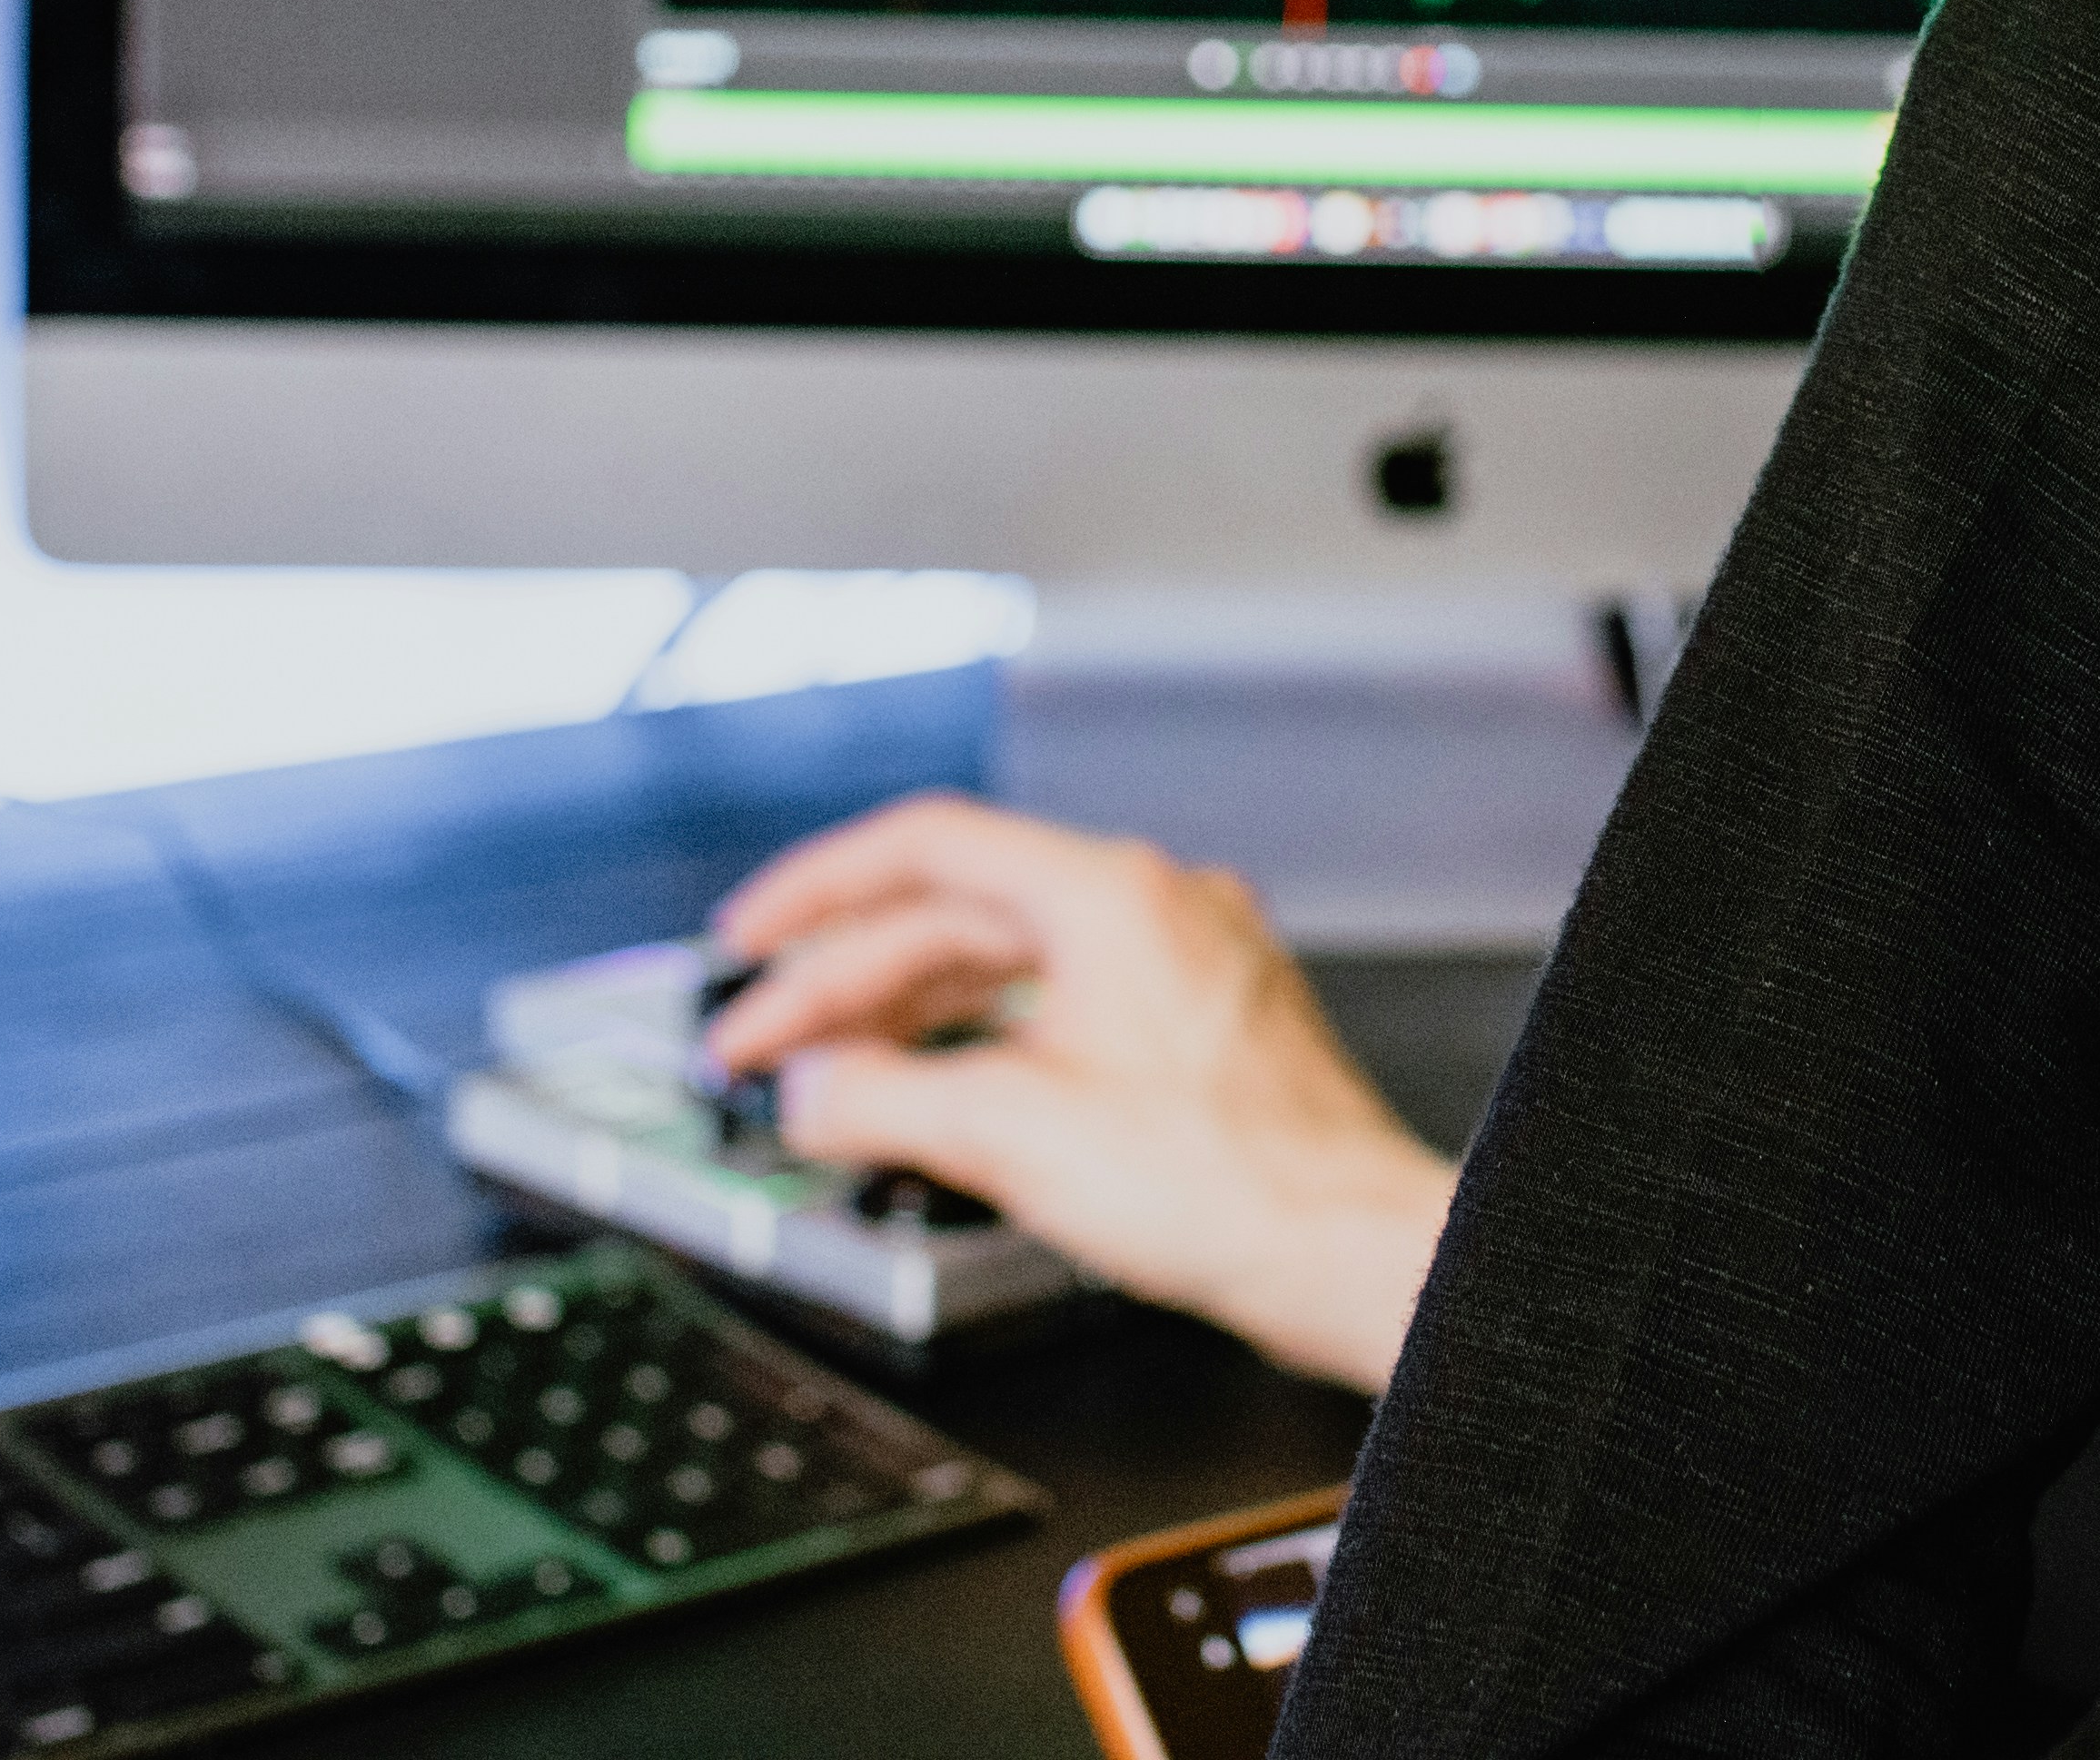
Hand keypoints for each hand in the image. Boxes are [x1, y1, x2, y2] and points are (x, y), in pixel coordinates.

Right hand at [702, 793, 1456, 1395]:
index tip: (750, 940)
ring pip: (1015, 963)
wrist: (1350, 1252)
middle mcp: (1156, 906)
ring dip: (915, 1017)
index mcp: (1111, 894)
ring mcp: (1188, 963)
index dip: (817, 893)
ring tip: (834, 1080)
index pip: (926, 846)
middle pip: (963, 913)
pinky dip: (989, 1043)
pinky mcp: (1204, 1025)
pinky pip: (1066, 1006)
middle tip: (764, 1043)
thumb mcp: (1010, 1135)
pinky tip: (943, 1094)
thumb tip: (807, 1089)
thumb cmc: (1228, 1187)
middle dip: (850, 982)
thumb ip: (881, 1099)